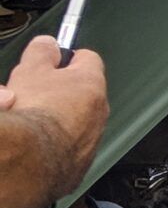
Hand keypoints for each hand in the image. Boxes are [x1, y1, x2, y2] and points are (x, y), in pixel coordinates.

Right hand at [3, 37, 106, 151]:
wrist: (29, 161)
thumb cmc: (32, 115)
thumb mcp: (30, 71)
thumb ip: (41, 52)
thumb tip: (47, 43)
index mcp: (91, 82)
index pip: (87, 58)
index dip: (66, 58)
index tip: (53, 60)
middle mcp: (99, 110)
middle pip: (80, 91)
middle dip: (59, 90)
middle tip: (35, 93)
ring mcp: (92, 139)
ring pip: (76, 121)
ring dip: (57, 118)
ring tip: (32, 121)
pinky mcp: (80, 163)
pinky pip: (69, 147)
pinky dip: (55, 144)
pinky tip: (37, 145)